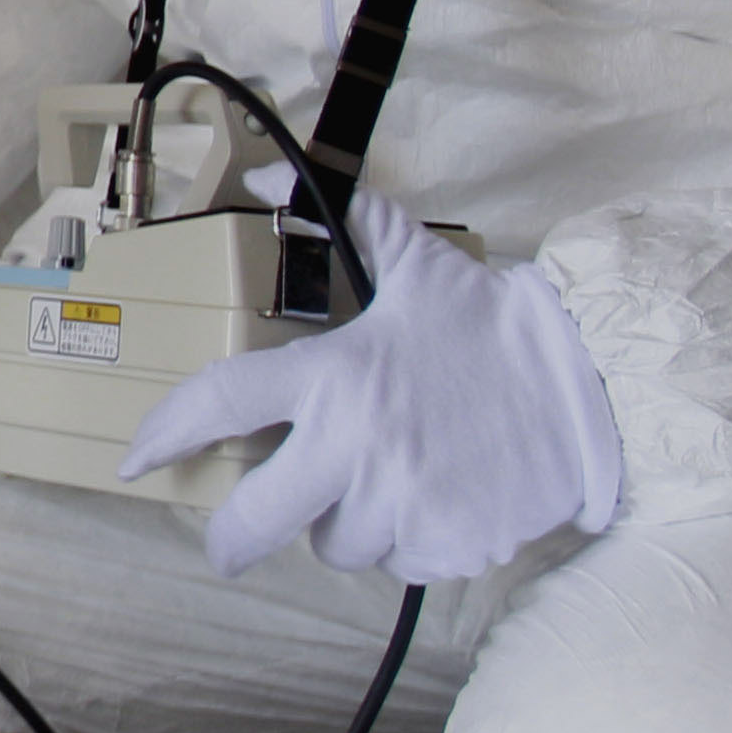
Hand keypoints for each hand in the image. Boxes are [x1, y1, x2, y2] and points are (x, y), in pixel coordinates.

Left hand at [122, 176, 622, 582]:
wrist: (594, 385)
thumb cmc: (496, 325)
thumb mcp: (416, 264)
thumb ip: (340, 217)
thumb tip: (269, 170)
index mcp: (334, 377)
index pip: (220, 403)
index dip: (166, 433)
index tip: (137, 457)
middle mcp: (356, 448)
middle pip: (255, 518)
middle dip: (230, 540)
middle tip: (228, 544)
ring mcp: (402, 504)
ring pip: (333, 543)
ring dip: (342, 523)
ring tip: (385, 478)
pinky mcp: (446, 546)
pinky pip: (397, 561)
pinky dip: (404, 542)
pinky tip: (435, 499)